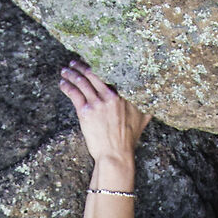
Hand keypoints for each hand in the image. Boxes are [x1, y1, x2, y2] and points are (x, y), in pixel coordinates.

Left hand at [59, 60, 149, 180]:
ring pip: (82, 82)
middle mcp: (111, 96)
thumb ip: (146, 106)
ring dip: (71, 74)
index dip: (100, 66)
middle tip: (74, 62)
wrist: (116, 155)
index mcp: (124, 95)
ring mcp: (98, 103)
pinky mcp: (86, 111)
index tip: (93, 62)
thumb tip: (154, 99)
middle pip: (93, 74)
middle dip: (81, 66)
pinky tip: (63, 83)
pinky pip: (74, 93)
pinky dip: (67, 86)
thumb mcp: (142, 120)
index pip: (110, 74)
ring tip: (65, 71)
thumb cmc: (128, 140)